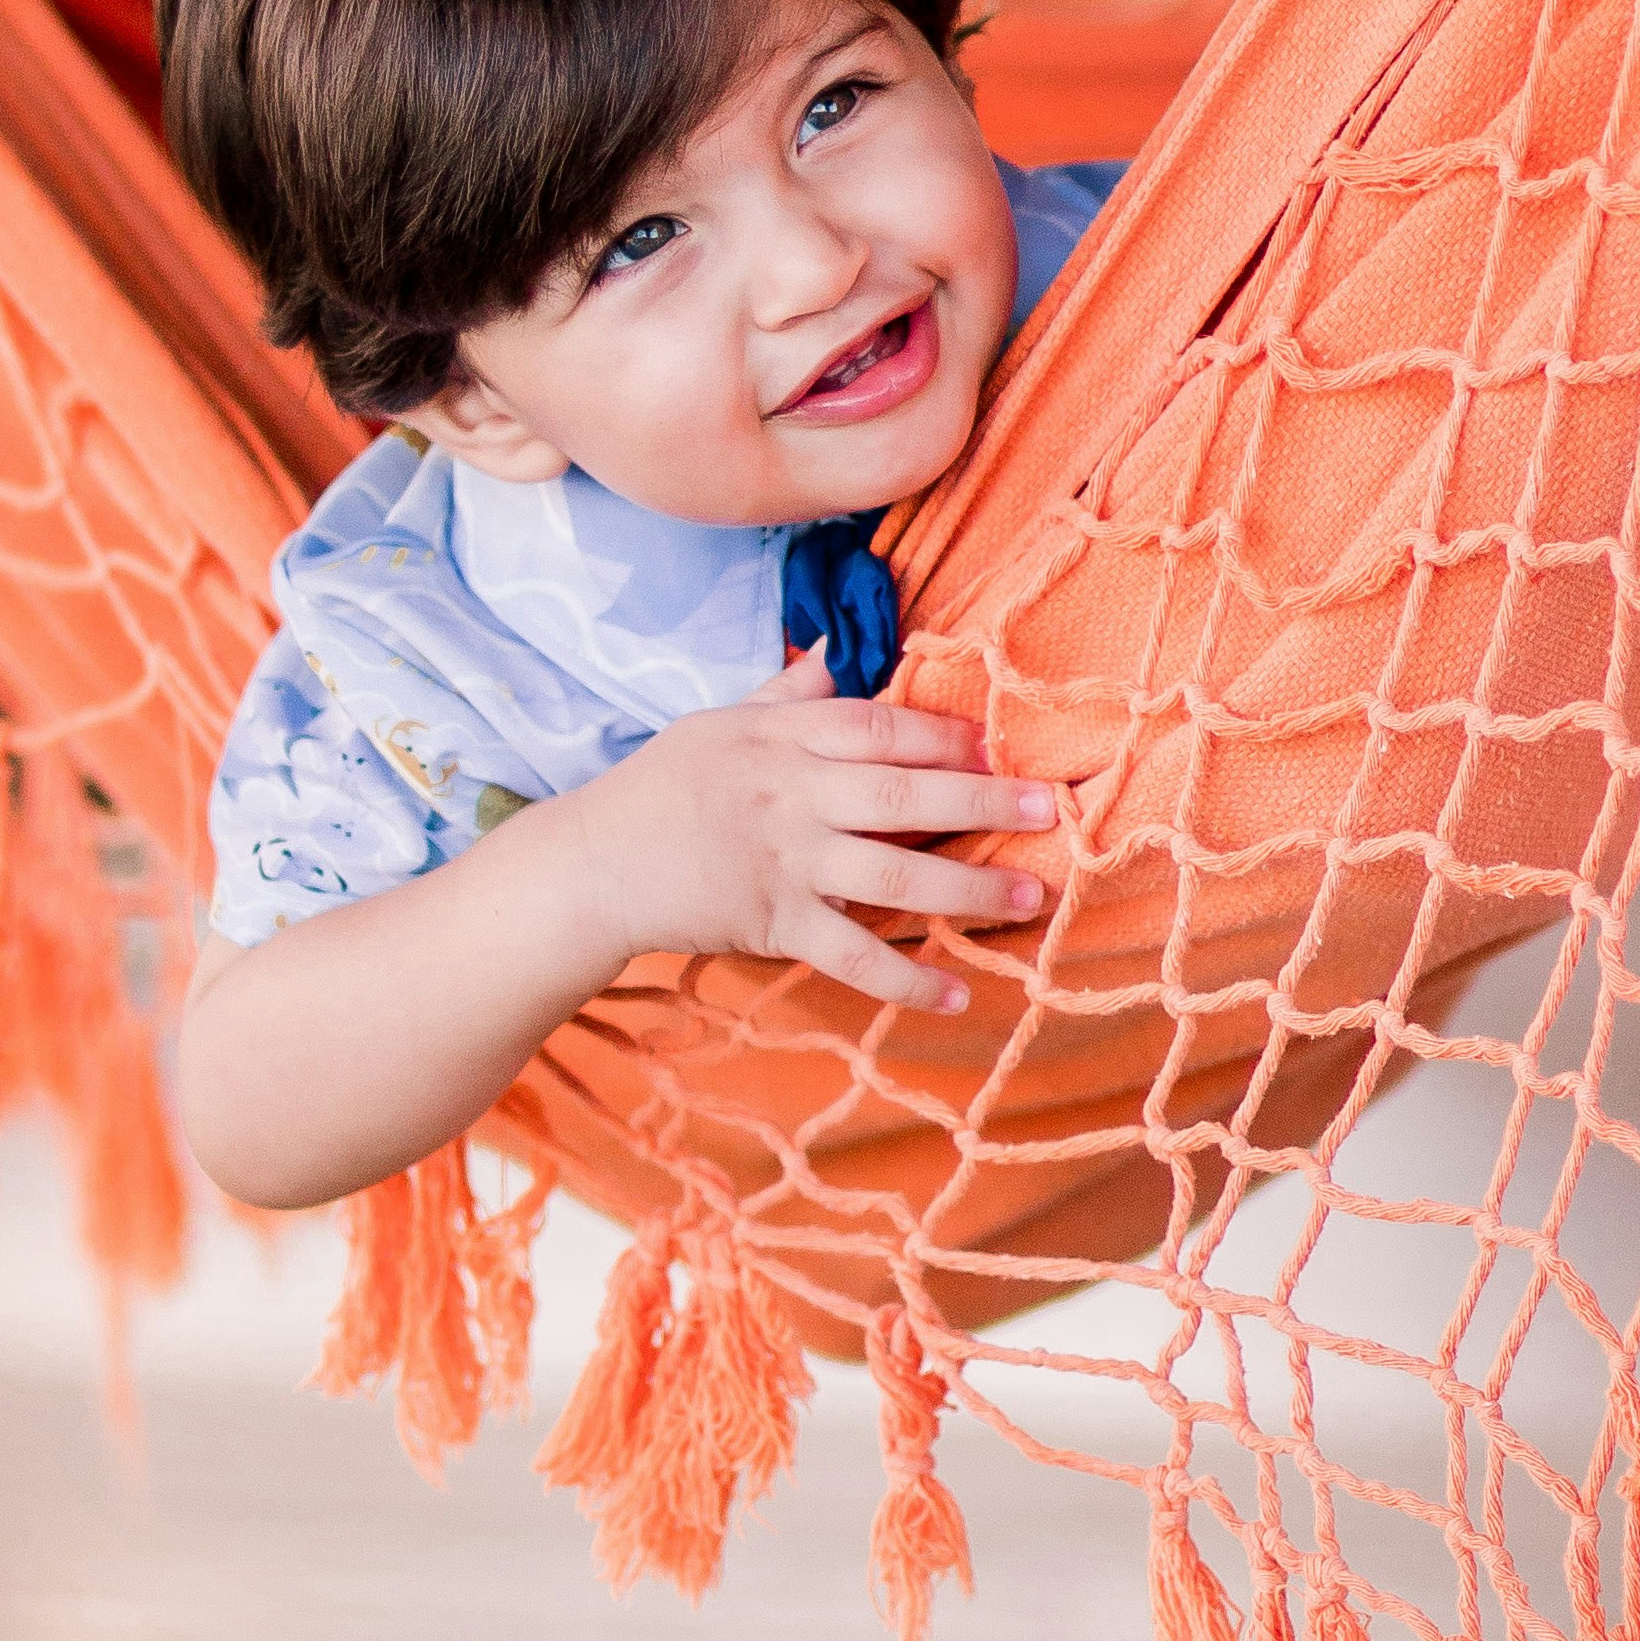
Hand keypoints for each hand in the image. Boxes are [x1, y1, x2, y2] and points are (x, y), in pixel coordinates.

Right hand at [562, 653, 1058, 1012]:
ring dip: (968, 888)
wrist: (591, 866)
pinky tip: (955, 992)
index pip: (879, 728)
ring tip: (1030, 895)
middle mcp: (790, 795)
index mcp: (781, 738)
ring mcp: (784, 862)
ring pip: (893, 876)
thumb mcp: (717, 722)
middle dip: (983, 801)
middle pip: (903, 796)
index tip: (998, 746)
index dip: (944, 736)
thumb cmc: (659, 787)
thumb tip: (830, 648)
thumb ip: (784, 692)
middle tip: (1047, 809)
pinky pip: (852, 953)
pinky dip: (905, 977)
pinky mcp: (772, 923)